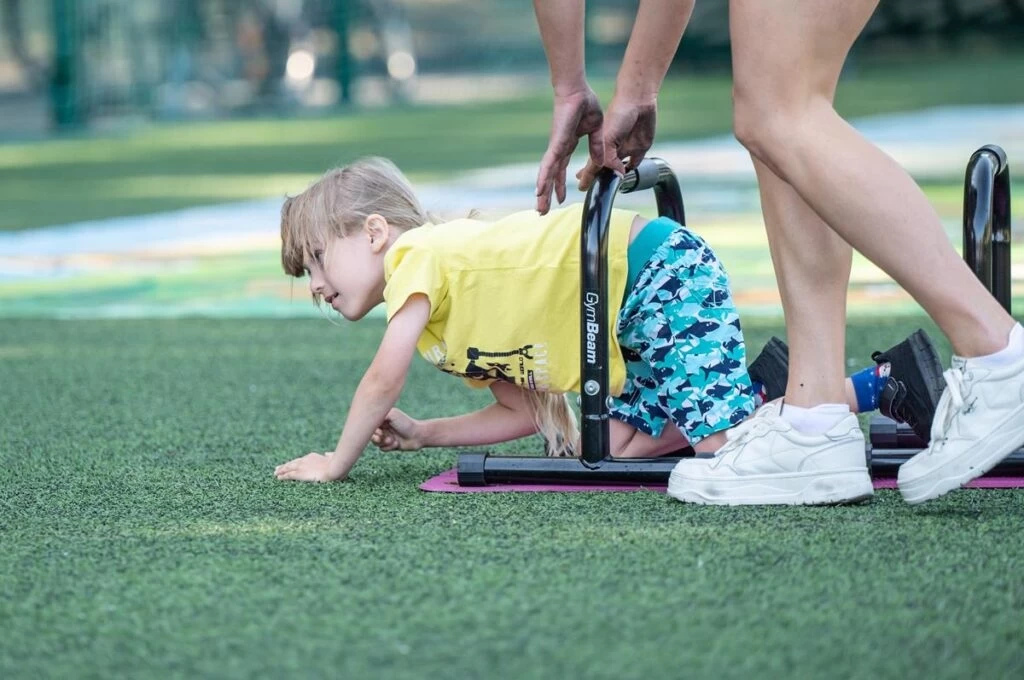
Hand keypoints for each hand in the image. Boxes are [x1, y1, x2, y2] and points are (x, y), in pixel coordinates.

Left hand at [273, 452, 336, 482]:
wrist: (334, 467)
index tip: (290, 464)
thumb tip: (327, 453)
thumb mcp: (333, 458)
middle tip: (277, 468)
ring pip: (288, 468)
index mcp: (312, 457)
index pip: (300, 460)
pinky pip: (288, 475)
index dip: (294, 463)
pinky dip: (282, 476)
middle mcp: (305, 461)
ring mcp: (301, 467)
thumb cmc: (337, 464)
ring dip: (281, 471)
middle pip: (292, 463)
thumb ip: (329, 455)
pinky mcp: (299, 474)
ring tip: (275, 473)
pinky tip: (278, 478)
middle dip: (285, 466)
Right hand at [371, 408, 424, 450]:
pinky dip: (388, 447)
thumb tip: (367, 419)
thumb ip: (378, 415)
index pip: (370, 424)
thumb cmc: (405, 423)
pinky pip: (382, 448)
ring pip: (376, 442)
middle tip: (381, 437)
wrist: (417, 435)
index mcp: (383, 418)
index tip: (377, 430)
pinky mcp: (390, 445)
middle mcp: (383, 427)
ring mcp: (386, 436)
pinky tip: (397, 443)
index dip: (371, 428)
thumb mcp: (391, 415)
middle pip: (371, 434)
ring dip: (383, 442)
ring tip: (392, 440)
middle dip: (375, 437)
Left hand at [536, 87, 603, 214]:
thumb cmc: (585, 104)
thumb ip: (598, 147)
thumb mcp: (597, 131)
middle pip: (552, 177)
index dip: (560, 184)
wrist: (578, 91)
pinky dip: (544, 178)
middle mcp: (559, 149)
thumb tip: (600, 162)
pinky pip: (549, 164)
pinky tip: (540, 190)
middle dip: (548, 194)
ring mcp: (556, 147)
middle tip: (542, 211)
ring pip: (548, 175)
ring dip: (544, 192)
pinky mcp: (557, 144)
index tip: (559, 198)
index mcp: (568, 145)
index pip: (562, 170)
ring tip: (540, 209)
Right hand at [575, 96, 656, 191]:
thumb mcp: (608, 139)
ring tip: (606, 182)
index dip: (587, 177)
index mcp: (601, 147)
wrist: (638, 101)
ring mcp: (625, 149)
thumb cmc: (619, 114)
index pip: (592, 167)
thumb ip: (610, 159)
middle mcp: (612, 150)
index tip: (582, 187)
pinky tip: (628, 173)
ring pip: (618, 168)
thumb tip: (619, 174)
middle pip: (603, 169)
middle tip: (588, 186)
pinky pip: (635, 162)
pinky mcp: (640, 148)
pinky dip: (632, 169)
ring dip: (612, 176)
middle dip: (596, 178)